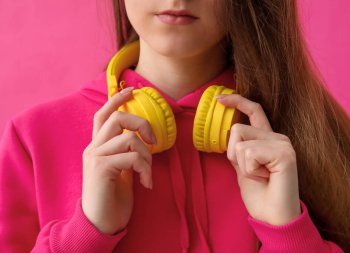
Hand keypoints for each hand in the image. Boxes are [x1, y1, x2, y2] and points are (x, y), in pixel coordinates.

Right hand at [82, 87, 155, 234]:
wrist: (100, 223)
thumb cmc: (113, 197)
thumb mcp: (121, 170)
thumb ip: (126, 152)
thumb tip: (142, 137)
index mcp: (97, 146)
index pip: (103, 115)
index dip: (116, 99)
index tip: (133, 90)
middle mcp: (93, 148)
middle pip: (117, 118)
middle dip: (141, 124)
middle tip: (154, 141)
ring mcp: (95, 157)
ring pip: (129, 138)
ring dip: (147, 156)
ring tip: (147, 174)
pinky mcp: (101, 168)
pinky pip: (132, 157)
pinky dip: (145, 169)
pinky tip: (146, 183)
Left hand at [216, 94, 300, 225]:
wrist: (273, 217)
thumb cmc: (260, 195)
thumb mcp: (243, 168)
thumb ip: (238, 149)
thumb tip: (228, 133)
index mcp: (268, 139)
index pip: (254, 111)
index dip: (237, 101)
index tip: (219, 98)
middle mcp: (277, 137)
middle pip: (237, 128)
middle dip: (233, 154)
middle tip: (252, 173)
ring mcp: (283, 143)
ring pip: (240, 140)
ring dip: (242, 165)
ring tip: (259, 177)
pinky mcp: (284, 153)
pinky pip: (249, 153)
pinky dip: (250, 170)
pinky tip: (265, 178)